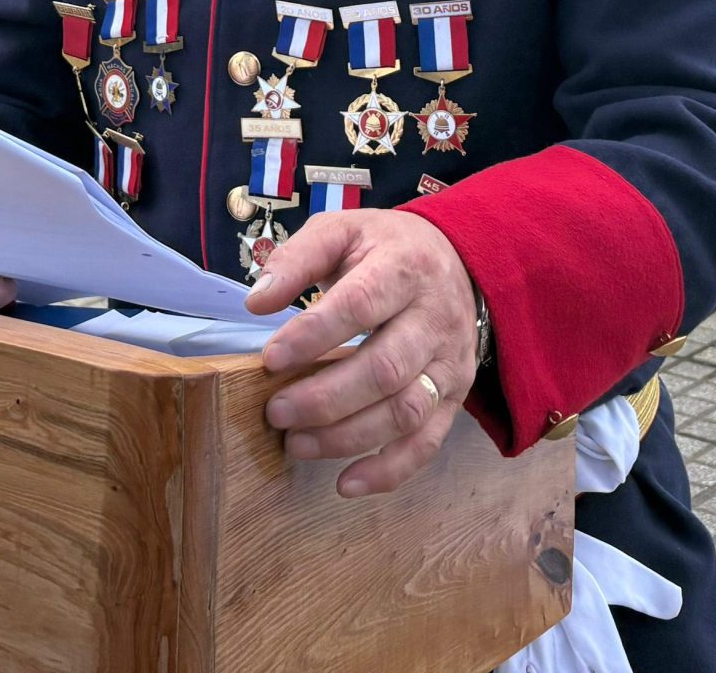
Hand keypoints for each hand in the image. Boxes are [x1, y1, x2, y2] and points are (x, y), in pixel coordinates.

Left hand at [247, 210, 478, 496]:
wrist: (458, 259)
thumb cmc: (384, 249)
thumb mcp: (342, 231)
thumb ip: (297, 258)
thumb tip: (257, 302)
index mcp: (404, 269)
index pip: (360, 305)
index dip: (313, 336)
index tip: (270, 360)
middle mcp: (435, 318)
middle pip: (384, 369)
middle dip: (324, 398)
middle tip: (275, 412)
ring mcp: (450, 362)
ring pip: (405, 411)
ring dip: (347, 437)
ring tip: (297, 444)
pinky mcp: (454, 396)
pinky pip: (428, 442)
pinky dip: (389, 470)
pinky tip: (346, 483)